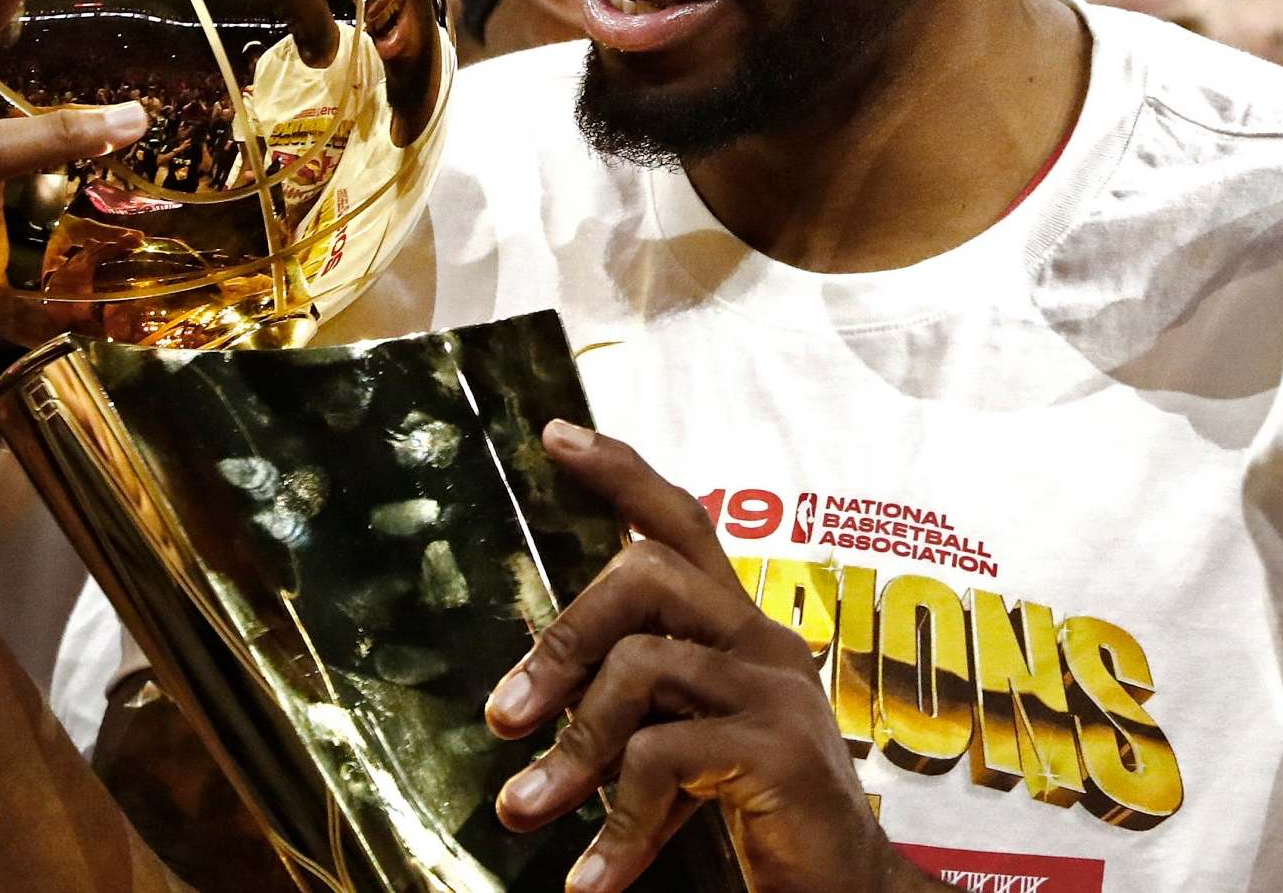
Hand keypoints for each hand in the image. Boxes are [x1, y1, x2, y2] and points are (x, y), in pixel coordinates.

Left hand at [487, 423, 926, 892]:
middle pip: (648, 573)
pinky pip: (663, 756)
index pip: (683, 524)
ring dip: (572, 745)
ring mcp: (777, 689)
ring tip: (523, 809)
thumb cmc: (760, 821)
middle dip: (564, 636)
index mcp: (741, 632)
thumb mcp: (688, 745)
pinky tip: (594, 876)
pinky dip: (616, 822)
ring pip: (642, 666)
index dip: (621, 473)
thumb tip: (530, 702)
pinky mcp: (778, 748)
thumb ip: (640, 707)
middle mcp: (766, 642)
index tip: (554, 434)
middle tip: (505, 715)